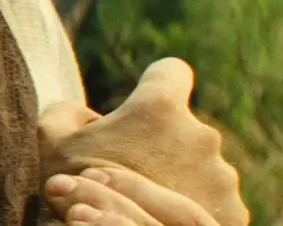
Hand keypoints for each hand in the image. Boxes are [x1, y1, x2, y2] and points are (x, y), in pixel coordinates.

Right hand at [36, 58, 246, 225]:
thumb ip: (68, 111)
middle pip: (186, 127)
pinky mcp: (232, 212)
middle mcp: (201, 137)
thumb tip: (89, 116)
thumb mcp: (50, 140)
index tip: (143, 106)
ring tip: (148, 203)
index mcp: (159, 109)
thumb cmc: (75, 190)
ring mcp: (222, 177)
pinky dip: (196, 207)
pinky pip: (216, 200)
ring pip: (203, 166)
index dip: (155, 84)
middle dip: (163, 143)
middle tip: (132, 171)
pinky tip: (165, 220)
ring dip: (181, 177)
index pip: (171, 72)